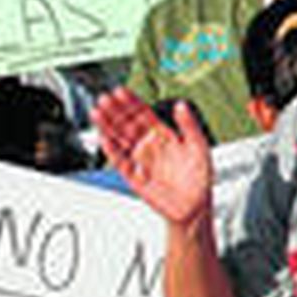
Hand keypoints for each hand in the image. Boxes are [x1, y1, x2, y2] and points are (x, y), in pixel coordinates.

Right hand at [92, 88, 210, 226]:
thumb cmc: (199, 177)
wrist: (195, 205)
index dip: (132, 103)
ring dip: (108, 127)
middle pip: (128, 125)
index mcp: (164, 136)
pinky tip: (105, 139)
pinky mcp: (134, 177)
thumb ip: (189, 125)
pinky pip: (120, 162)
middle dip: (116, 111)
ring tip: (97, 113)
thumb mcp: (198, 146)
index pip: (144, 115)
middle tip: (104, 98)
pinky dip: (112, 151)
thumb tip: (181, 105)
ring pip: (120, 140)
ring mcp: (140, 160)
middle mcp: (149, 146)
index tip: (121, 91)